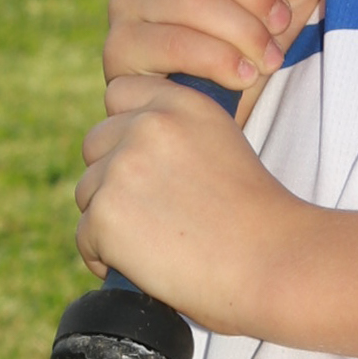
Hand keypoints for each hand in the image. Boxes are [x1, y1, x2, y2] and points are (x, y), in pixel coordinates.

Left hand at [75, 76, 300, 331]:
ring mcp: (123, 168)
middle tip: (157, 214)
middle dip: (114, 178)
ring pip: (87, 193)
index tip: (150, 165)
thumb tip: (125, 149)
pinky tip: (148, 265)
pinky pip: (85, 237)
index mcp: (184, 103)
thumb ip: (175, 134)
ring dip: (111, 220)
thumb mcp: (221, 146)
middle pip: (96, 144)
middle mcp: (150, 126)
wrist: (273, 263)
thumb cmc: (256, 219)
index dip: (127, 131)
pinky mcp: (106, 214)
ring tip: (157, 243)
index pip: (120, 92)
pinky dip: (107, 257)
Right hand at [103, 0, 325, 114]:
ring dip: (242, 31)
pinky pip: (172, 42)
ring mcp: (126, 3)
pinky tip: (245, 76)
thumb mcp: (291, 4)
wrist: (217, 114)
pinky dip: (218, 60)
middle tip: (282, 23)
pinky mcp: (119, 47)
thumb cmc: (253, 45)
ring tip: (270, 59)